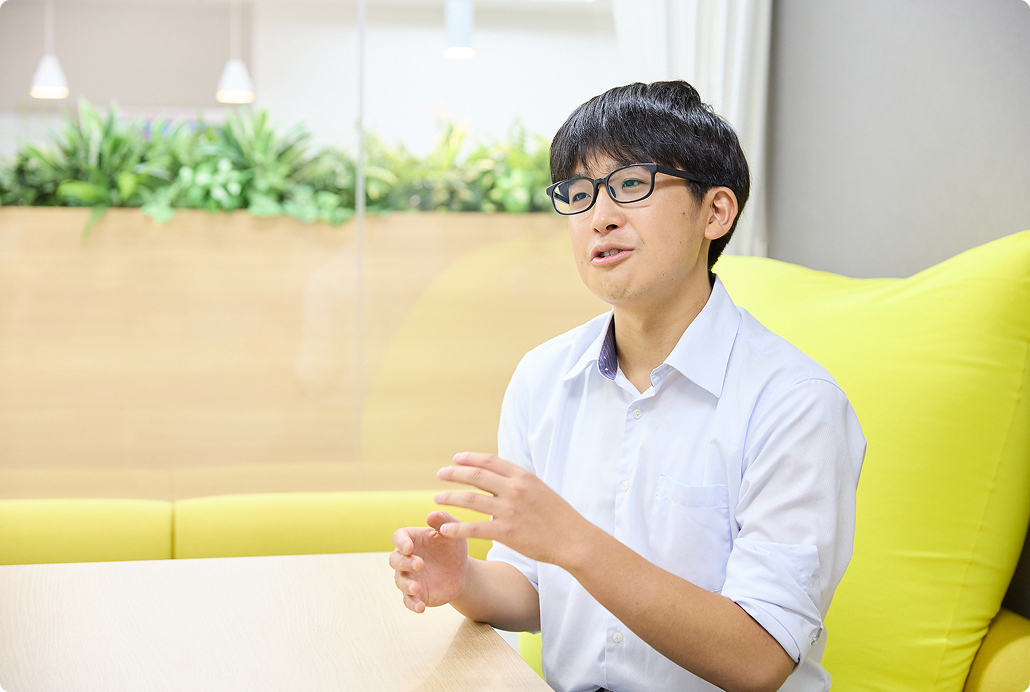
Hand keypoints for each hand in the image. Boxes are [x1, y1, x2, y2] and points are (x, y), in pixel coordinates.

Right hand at [389, 511, 469, 613]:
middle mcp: (406, 558)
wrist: (461, 571)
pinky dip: (412, 604)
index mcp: (412, 539)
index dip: (401, 542)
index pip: (398, 537)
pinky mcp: (416, 594)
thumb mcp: (453, 532)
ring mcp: (409, 577)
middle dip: (404, 563)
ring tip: (416, 588)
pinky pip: (408, 601)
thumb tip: (432, 515)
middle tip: (419, 564)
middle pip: (395, 560)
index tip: (409, 547)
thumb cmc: (453, 547)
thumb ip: (444, 520)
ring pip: (400, 581)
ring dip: (406, 585)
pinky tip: (421, 607)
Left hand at [434, 452, 591, 566]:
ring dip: (449, 498)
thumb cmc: (559, 517)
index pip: (489, 461)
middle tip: (440, 474)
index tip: (455, 459)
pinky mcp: (506, 532)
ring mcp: (509, 510)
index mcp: (523, 476)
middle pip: (475, 476)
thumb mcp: (541, 490)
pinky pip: (473, 528)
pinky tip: (445, 529)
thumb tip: (500, 479)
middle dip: (453, 473)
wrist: (574, 539)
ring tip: (436, 499)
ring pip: (470, 499)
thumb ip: (519, 483)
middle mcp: (514, 489)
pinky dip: (456, 528)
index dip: (469, 458)